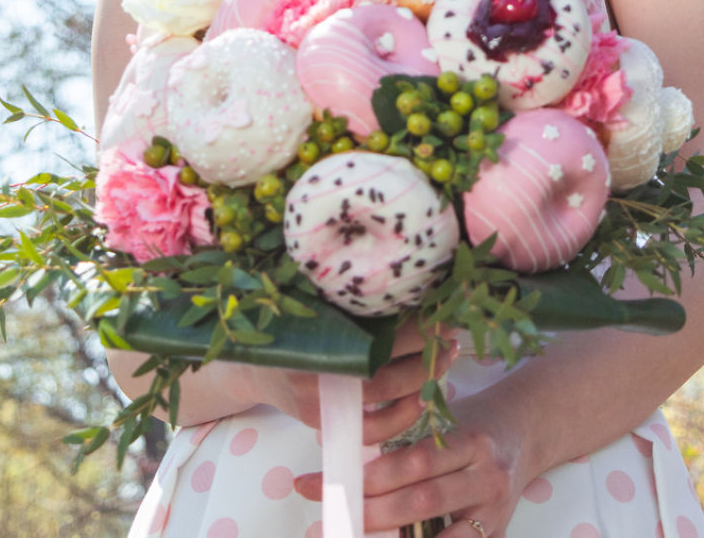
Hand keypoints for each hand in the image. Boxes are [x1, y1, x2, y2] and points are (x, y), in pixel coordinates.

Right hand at [228, 316, 457, 440]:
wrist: (252, 365)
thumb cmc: (293, 324)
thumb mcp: (315, 301)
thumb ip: (350, 297)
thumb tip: (405, 273)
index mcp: (319, 330)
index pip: (379, 331)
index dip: (416, 324)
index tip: (442, 308)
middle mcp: (320, 369)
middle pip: (388, 366)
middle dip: (428, 350)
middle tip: (451, 330)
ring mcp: (322, 401)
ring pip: (387, 397)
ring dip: (425, 378)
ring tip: (447, 356)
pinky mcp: (325, 423)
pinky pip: (374, 429)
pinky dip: (404, 416)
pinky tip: (423, 396)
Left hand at [296, 384, 528, 536]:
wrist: (526, 432)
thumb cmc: (474, 422)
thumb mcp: (445, 419)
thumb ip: (406, 440)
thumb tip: (345, 455)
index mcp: (471, 440)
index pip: (413, 462)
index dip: (368, 477)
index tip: (323, 482)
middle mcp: (487, 477)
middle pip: (421, 501)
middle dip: (370, 511)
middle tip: (328, 516)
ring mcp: (495, 512)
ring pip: (436, 534)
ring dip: (390, 537)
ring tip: (351, 533)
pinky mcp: (497, 535)